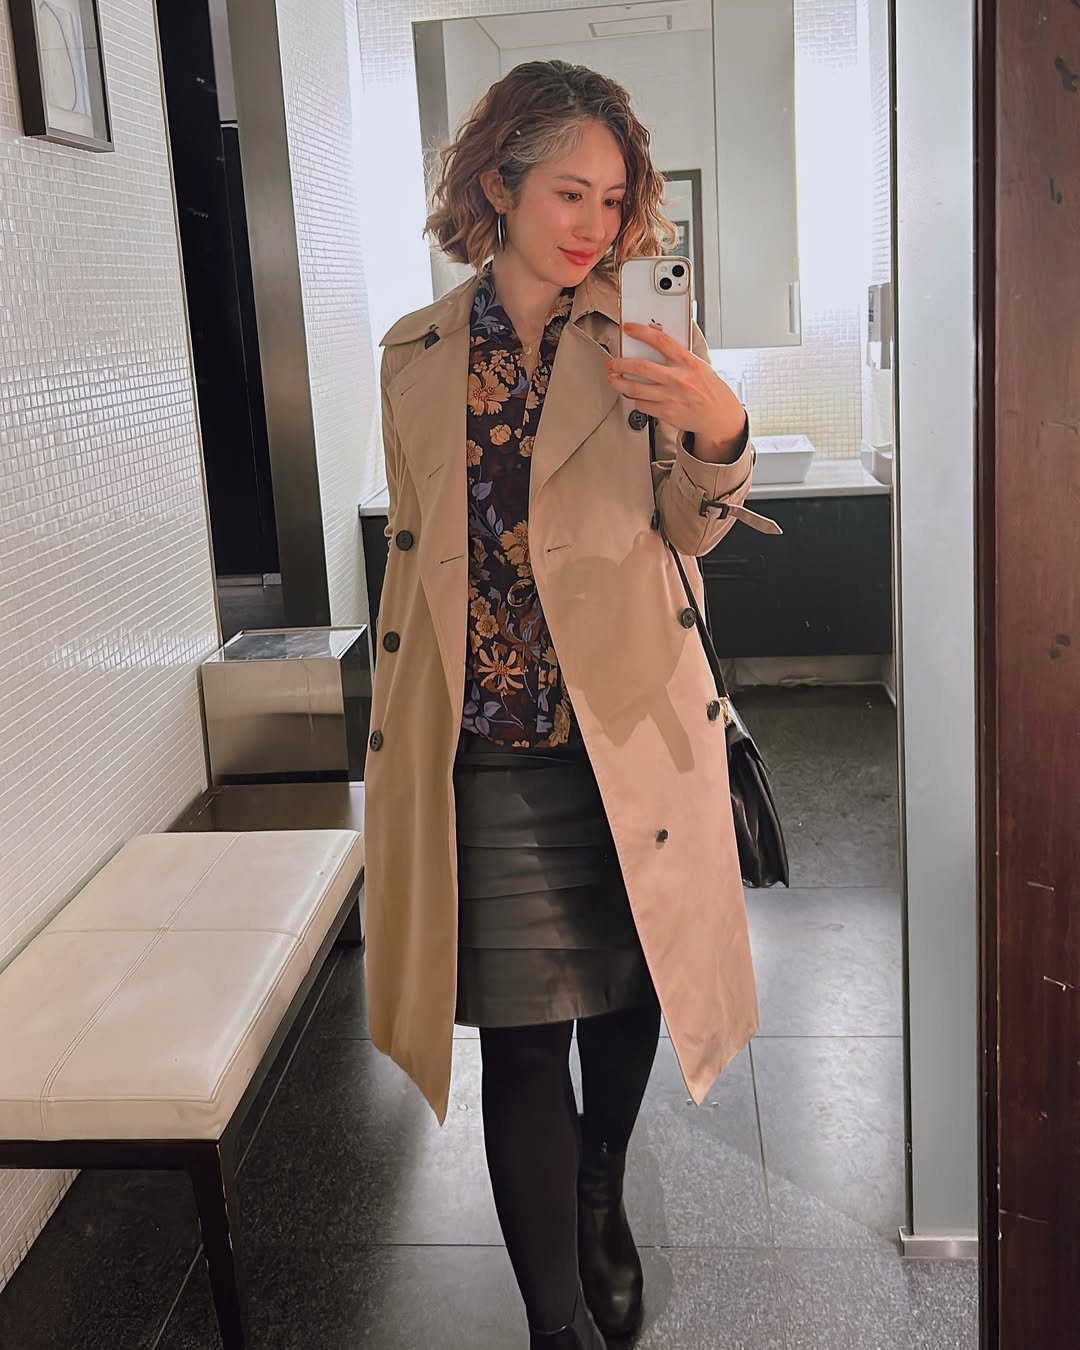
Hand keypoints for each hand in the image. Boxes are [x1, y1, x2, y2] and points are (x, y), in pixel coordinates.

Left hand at [607, 322, 745, 451]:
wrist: (720, 418)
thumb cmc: (710, 390)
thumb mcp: (701, 366)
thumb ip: (680, 355)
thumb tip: (657, 340)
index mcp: (688, 363)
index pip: (662, 341)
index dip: (642, 332)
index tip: (629, 328)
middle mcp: (678, 379)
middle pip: (641, 367)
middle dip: (621, 364)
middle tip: (613, 363)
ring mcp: (671, 397)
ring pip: (636, 389)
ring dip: (619, 383)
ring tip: (614, 379)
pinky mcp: (666, 413)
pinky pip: (642, 405)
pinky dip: (635, 400)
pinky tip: (635, 396)